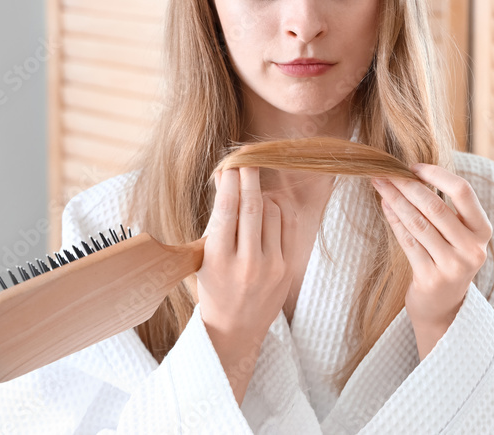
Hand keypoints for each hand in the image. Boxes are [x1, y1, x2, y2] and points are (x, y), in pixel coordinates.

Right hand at [197, 166, 298, 403]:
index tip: (229, 166)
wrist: (236, 330)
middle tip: (246, 162)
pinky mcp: (289, 269)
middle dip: (249, 179)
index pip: (226, 211)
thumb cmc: (213, 288)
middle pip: (252, 207)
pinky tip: (272, 202)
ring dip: (263, 195)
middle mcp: (246, 263)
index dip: (229, 184)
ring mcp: (271, 266)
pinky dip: (280, 208)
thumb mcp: (204, 259)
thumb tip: (225, 180)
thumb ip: (215, 223)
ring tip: (252, 191)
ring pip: (273, 212)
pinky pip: (289, 225)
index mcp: (218, 260)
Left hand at [371, 164, 492, 359]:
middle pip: (436, 207)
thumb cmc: (448, 260)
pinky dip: (394, 221)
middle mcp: (473, 249)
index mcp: (483, 231)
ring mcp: (453, 266)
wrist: (444, 307)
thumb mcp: (458, 235)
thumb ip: (446, 208)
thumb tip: (412, 172)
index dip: (437, 175)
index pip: (463, 192)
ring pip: (419, 224)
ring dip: (396, 201)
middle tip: (387, 173)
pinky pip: (408, 243)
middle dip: (407, 186)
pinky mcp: (431, 279)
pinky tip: (384, 207)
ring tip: (380, 185)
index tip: (413, 167)